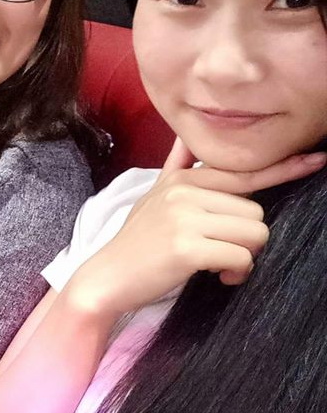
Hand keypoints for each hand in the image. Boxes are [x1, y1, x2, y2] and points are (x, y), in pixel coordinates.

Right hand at [67, 138, 326, 316]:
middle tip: (222, 253)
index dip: (282, 168)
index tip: (316, 160)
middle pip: (255, 211)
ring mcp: (184, 218)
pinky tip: (216, 276)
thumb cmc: (138, 241)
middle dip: (247, 238)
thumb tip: (182, 137)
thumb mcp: (154, 196)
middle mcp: (185, 192)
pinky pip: (241, 258)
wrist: (107, 276)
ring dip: (244, 256)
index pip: (242, 171)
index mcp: (182, 179)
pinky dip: (236, 273)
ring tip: (217, 265)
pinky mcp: (186, 247)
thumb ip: (175, 168)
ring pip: (254, 233)